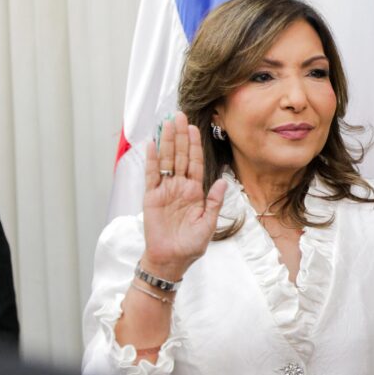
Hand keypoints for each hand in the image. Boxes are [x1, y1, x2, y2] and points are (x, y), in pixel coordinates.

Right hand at [141, 113, 228, 278]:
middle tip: (180, 115)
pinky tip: (152, 144)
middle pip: (180, 156)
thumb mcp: (208, 223)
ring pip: (166, 160)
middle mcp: (179, 187)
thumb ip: (214, 201)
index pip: (195, 162)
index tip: (195, 127)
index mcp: (195, 192)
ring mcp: (165, 190)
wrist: (171, 260)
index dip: (194, 145)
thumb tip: (222, 181)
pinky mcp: (151, 197)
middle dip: (180, 135)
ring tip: (167, 122)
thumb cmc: (190, 245)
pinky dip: (151, 159)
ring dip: (166, 141)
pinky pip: (151, 174)